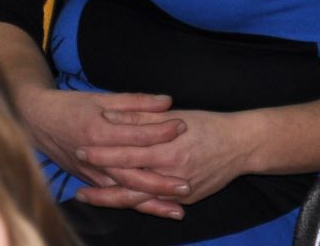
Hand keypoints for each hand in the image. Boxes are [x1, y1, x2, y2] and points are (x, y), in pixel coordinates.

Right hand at [16, 84, 182, 208]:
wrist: (34, 119)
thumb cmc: (69, 105)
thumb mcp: (100, 98)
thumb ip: (134, 102)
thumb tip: (167, 102)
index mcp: (98, 130)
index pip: (136, 134)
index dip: (161, 130)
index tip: (183, 127)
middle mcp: (95, 155)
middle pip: (132, 173)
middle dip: (161, 181)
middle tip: (188, 184)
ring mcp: (91, 171)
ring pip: (124, 191)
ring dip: (151, 201)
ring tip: (178, 208)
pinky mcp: (89, 180)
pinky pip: (115, 196)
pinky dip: (136, 204)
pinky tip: (155, 209)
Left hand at [76, 109, 256, 218]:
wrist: (242, 145)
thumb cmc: (205, 125)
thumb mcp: (171, 115)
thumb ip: (139, 117)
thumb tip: (109, 117)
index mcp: (166, 148)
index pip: (127, 153)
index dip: (102, 153)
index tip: (80, 151)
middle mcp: (172, 172)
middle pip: (130, 182)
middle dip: (102, 186)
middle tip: (77, 187)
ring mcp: (181, 189)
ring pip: (141, 198)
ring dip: (114, 200)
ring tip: (89, 198)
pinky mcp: (188, 199)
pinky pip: (157, 204)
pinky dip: (138, 204)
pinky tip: (118, 203)